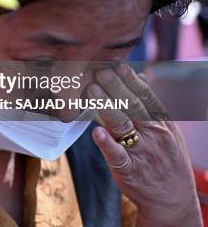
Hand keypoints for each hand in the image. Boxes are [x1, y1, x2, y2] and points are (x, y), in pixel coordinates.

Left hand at [88, 64, 201, 226]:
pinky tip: (96, 132)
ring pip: (122, 126)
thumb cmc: (165, 159)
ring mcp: (141, 152)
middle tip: (99, 71)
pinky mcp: (128, 170)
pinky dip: (106, 144)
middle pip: (132, 106)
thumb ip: (152, 104)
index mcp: (161, 123)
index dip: (130, 80)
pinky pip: (117, 155)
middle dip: (115, 87)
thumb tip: (142, 76)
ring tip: (92, 91)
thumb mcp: (167, 130)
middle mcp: (153, 134)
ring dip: (106, 107)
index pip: (145, 96)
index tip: (117, 65)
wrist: (172, 199)